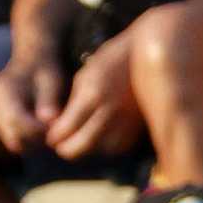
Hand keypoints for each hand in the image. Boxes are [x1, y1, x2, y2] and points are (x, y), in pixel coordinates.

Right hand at [0, 44, 71, 157]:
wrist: (33, 59)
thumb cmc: (45, 68)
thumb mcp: (52, 80)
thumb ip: (49, 101)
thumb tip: (48, 121)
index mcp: (3, 91)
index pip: (15, 121)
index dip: (37, 130)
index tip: (55, 127)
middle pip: (12, 136)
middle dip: (35, 138)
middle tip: (53, 129)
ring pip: (12, 141)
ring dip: (32, 140)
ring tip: (48, 127)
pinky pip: (14, 139)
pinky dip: (28, 138)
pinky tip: (41, 127)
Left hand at [46, 35, 143, 161]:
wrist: (151, 52)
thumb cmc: (112, 60)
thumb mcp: (85, 75)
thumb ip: (71, 104)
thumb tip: (57, 127)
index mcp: (92, 95)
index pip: (64, 130)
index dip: (54, 137)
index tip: (51, 136)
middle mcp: (109, 112)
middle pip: (80, 147)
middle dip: (66, 149)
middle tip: (61, 144)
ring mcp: (126, 121)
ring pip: (100, 150)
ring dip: (88, 149)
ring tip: (81, 139)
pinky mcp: (139, 127)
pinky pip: (118, 147)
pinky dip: (107, 146)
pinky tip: (101, 137)